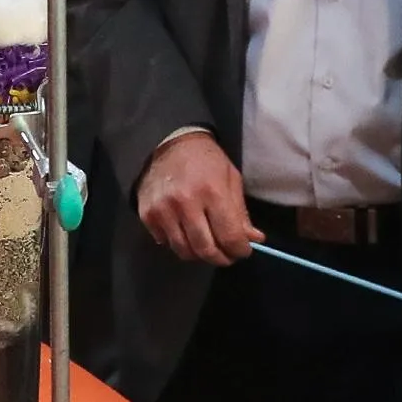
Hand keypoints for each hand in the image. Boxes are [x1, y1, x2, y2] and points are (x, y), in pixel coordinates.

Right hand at [137, 133, 263, 266]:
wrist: (169, 143)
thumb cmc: (206, 160)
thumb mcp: (230, 179)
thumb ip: (241, 212)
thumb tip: (254, 240)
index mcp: (212, 192)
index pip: (229, 237)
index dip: (240, 250)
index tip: (243, 250)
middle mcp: (185, 203)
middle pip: (205, 249)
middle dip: (221, 258)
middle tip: (227, 255)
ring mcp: (163, 210)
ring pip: (184, 251)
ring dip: (199, 254)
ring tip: (207, 245)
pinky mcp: (147, 214)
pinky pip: (165, 242)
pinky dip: (178, 242)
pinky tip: (185, 231)